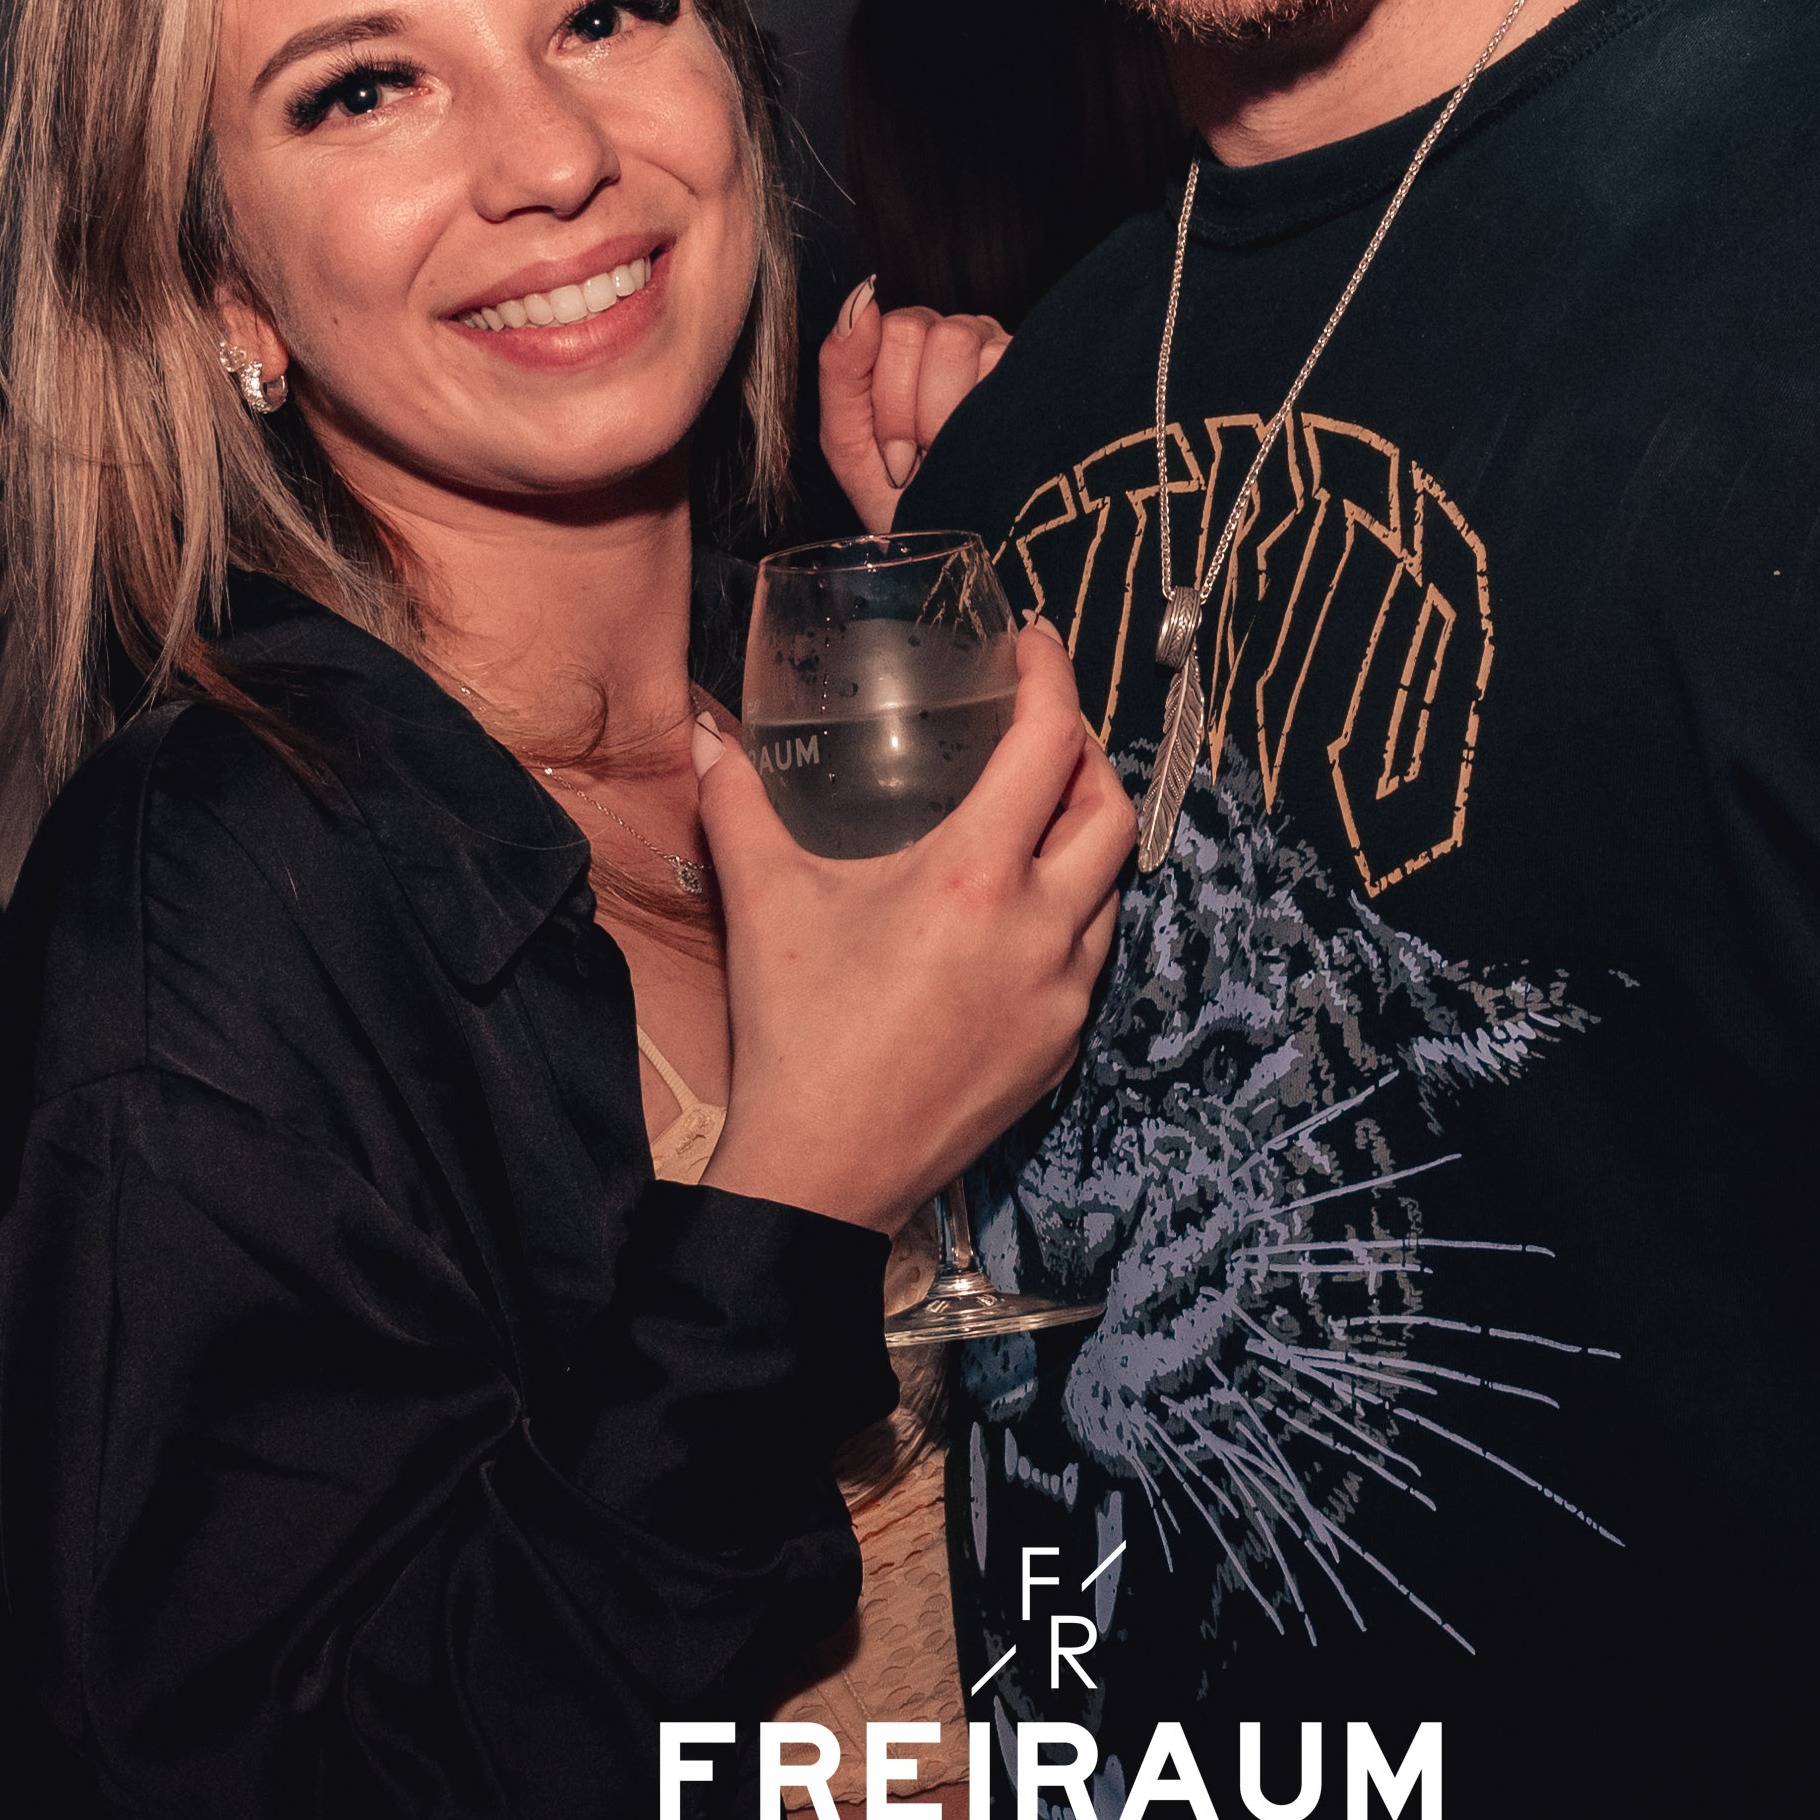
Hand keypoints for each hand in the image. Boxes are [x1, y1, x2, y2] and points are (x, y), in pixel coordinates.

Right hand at [689, 622, 1129, 1235]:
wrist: (822, 1175)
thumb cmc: (795, 1036)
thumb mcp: (764, 905)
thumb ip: (737, 804)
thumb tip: (706, 733)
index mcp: (977, 878)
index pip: (1049, 743)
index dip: (1051, 677)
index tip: (1034, 644)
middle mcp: (1042, 931)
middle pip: (1112, 811)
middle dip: (1086, 757)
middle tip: (1042, 735)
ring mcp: (1063, 998)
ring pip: (1113, 890)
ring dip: (1086, 841)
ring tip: (1037, 819)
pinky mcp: (1060, 1051)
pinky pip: (1091, 961)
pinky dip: (1073, 918)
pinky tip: (1021, 917)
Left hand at [815, 277, 1010, 536]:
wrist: (959, 561)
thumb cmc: (906, 502)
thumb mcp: (851, 444)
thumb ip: (841, 369)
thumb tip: (856, 302)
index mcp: (905, 347)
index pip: (889, 328)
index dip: (888, 397)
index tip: (894, 454)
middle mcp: (955, 337)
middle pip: (919, 330)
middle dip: (909, 410)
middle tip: (922, 460)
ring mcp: (1001, 350)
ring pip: (960, 343)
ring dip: (948, 417)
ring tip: (955, 458)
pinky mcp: (1039, 374)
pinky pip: (1005, 364)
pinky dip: (988, 420)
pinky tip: (989, 451)